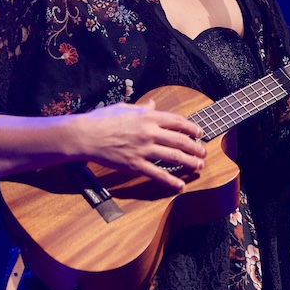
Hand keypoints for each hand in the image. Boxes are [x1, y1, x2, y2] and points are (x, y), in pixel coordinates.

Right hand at [73, 100, 205, 189]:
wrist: (86, 135)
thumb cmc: (102, 119)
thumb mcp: (124, 108)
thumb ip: (141, 108)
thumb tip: (152, 104)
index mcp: (148, 116)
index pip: (177, 121)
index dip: (192, 128)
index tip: (199, 133)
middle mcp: (150, 132)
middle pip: (180, 140)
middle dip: (195, 147)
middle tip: (203, 152)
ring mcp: (144, 149)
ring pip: (174, 156)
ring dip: (189, 162)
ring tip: (199, 166)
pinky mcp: (135, 164)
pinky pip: (158, 174)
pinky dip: (171, 181)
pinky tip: (180, 185)